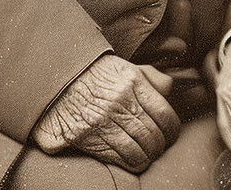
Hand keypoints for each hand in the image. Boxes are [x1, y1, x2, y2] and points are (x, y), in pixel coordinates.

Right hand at [32, 55, 180, 172]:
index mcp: (132, 82)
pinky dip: (131, 163)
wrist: (58, 78)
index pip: (165, 114)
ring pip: (139, 151)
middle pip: (154, 136)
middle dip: (160, 146)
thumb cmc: (94, 73)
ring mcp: (104, 121)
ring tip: (146, 155)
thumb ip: (149, 78)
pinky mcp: (88, 137)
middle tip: (158, 147)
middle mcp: (120, 102)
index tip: (170, 134)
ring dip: (147, 157)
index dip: (172, 130)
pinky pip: (119, 158)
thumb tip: (169, 89)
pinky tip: (132, 160)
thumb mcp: (124, 67)